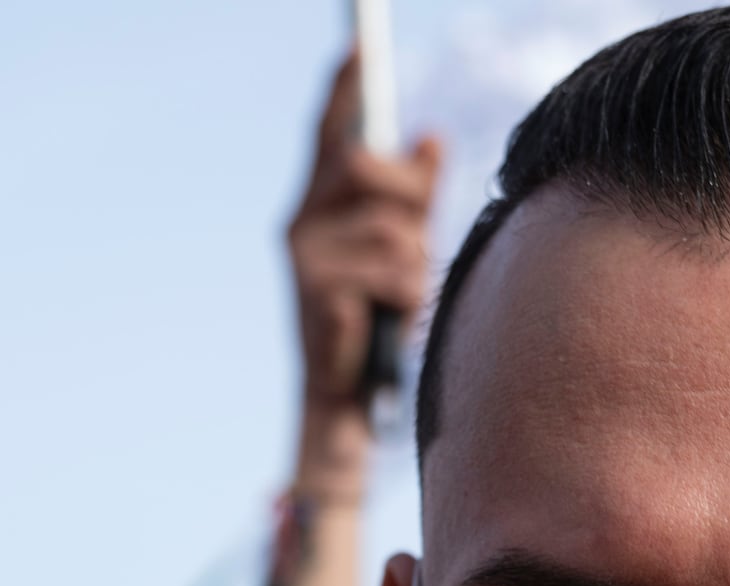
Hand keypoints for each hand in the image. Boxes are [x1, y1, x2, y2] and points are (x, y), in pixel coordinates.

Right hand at [289, 54, 442, 424]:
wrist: (347, 396)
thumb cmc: (377, 319)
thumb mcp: (401, 247)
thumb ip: (414, 194)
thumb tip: (429, 136)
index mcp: (316, 206)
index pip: (327, 135)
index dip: (342, 90)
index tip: (358, 45)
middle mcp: (300, 222)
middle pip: (364, 167)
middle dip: (408, 198)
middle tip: (420, 236)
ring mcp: (304, 256)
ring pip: (393, 227)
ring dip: (415, 266)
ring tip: (399, 299)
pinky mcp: (316, 290)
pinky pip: (393, 268)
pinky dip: (409, 297)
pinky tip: (391, 320)